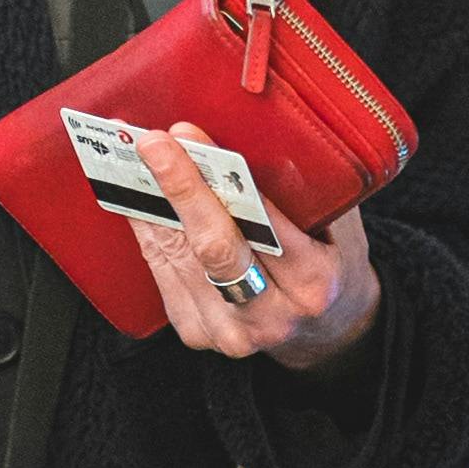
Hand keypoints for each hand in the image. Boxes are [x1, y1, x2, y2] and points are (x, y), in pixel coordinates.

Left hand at [136, 124, 381, 370]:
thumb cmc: (330, 263)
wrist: (325, 330)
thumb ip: (302, 191)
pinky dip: (148, 229)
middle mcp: (269, 315)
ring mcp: (228, 331)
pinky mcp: (197, 333)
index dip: (221, 179)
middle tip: (153, 143)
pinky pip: (163, 271)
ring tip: (133, 158)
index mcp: (312, 284)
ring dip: (151, 203)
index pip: (262, 224)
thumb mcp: (335, 226)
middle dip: (179, 187)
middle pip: (214, 247)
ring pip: (179, 257)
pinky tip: (136, 195)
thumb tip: (251, 134)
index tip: (190, 137)